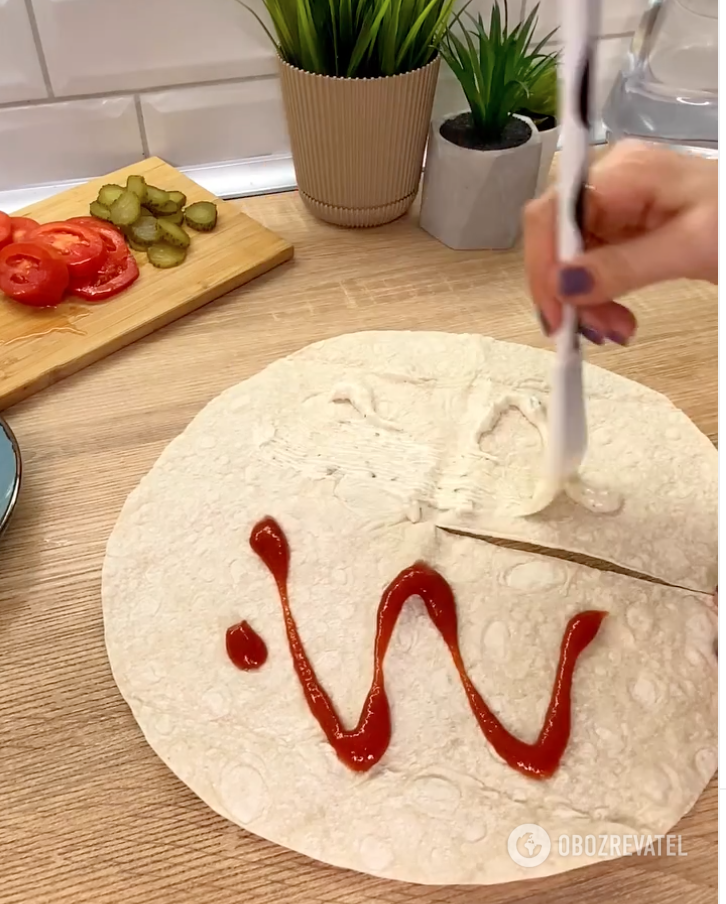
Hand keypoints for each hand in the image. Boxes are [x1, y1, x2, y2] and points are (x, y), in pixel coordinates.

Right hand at [524, 140, 717, 343]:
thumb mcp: (689, 247)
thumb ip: (624, 266)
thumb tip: (565, 286)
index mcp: (622, 173)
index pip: (552, 215)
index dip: (543, 266)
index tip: (558, 317)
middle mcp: (609, 183)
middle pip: (557, 240)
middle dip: (568, 292)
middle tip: (596, 332)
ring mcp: (616, 205)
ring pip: (571, 260)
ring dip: (584, 303)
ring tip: (617, 330)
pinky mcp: (625, 228)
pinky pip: (592, 266)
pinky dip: (599, 298)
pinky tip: (618, 317)